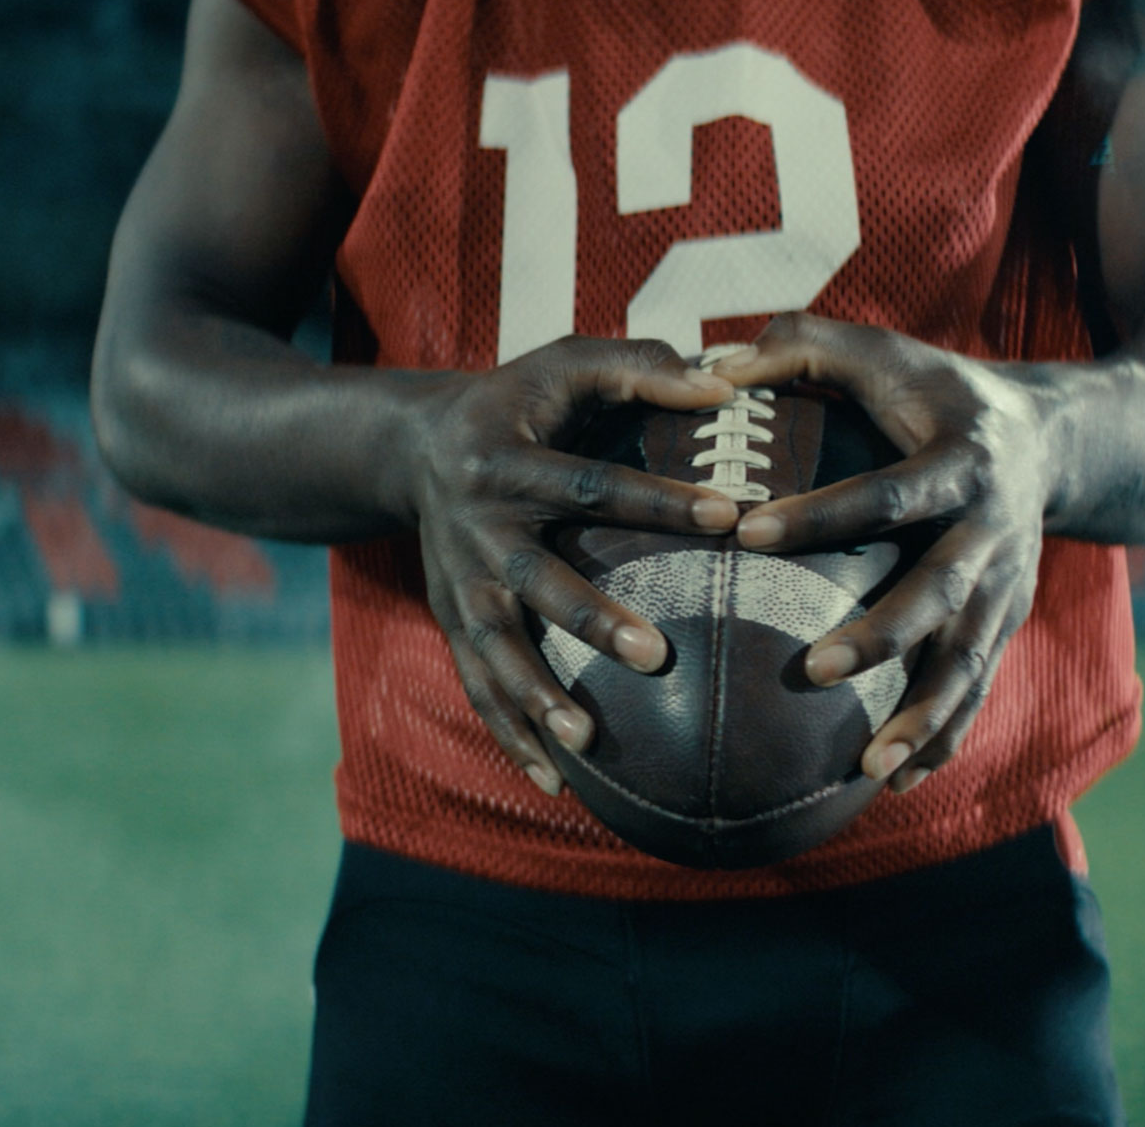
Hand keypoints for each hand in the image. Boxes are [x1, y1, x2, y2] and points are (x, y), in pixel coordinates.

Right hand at [410, 337, 740, 794]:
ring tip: (588, 740)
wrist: (412, 448)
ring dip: (537, 695)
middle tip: (655, 653)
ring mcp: (458, 581)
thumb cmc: (518, 401)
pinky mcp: (452, 620)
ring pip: (496, 645)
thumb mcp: (566, 362)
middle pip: (535, 578)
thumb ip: (643, 367)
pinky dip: (510, 733)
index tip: (732, 514)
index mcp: (506, 459)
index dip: (660, 499)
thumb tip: (725, 385)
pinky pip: (477, 684)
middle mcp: (475, 525)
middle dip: (590, 618)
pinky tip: (553, 781)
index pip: (593, 483)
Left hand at [705, 313, 1058, 794]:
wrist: (1052, 439)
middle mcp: (992, 530)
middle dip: (882, 635)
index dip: (820, 514)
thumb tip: (705, 364)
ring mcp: (1008, 585)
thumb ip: (797, 345)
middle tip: (811, 670)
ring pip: (968, 660)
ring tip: (869, 767)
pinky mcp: (1008, 623)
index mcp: (959, 461)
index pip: (887, 493)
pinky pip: (977, 689)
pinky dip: (943, 738)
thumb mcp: (881, 351)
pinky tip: (894, 784)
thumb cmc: (935, 391)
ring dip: (922, 715)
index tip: (746, 534)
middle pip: (941, 593)